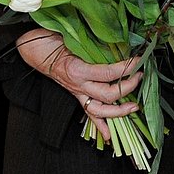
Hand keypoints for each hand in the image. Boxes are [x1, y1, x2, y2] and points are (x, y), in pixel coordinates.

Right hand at [17, 28, 141, 141]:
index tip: (138, 59)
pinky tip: (109, 136)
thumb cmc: (49, 39)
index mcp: (78, 70)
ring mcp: (77, 92)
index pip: (108, 73)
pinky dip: (99, 125)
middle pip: (108, 94)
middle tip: (140, 76)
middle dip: (128, 88)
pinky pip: (88, 113)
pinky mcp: (75, 95)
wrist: (33, 49)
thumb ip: (92, 41)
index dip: (126, 67)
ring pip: (100, 110)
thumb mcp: (71, 37)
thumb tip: (117, 41)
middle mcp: (78, 85)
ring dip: (119, 112)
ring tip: (134, 108)